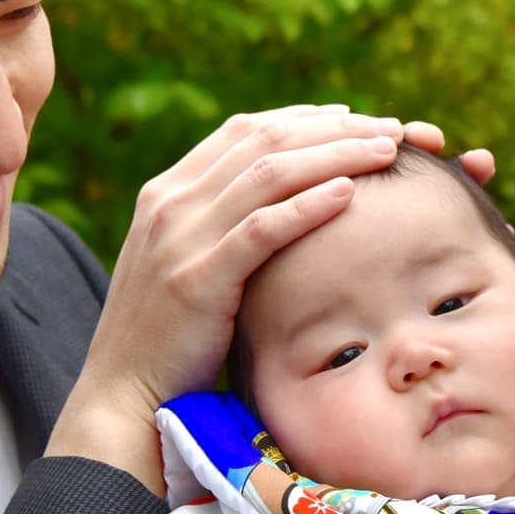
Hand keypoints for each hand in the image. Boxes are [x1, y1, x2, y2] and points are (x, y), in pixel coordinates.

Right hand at [48, 104, 407, 488]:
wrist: (124, 395)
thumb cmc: (173, 341)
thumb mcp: (192, 269)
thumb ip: (223, 233)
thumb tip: (281, 215)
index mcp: (168, 193)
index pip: (244, 131)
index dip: (305, 119)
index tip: (355, 118)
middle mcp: (171, 203)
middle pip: (263, 140)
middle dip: (334, 127)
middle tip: (390, 127)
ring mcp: (180, 237)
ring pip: (269, 172)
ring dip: (335, 154)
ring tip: (387, 150)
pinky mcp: (197, 279)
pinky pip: (262, 229)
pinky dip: (308, 206)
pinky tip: (350, 194)